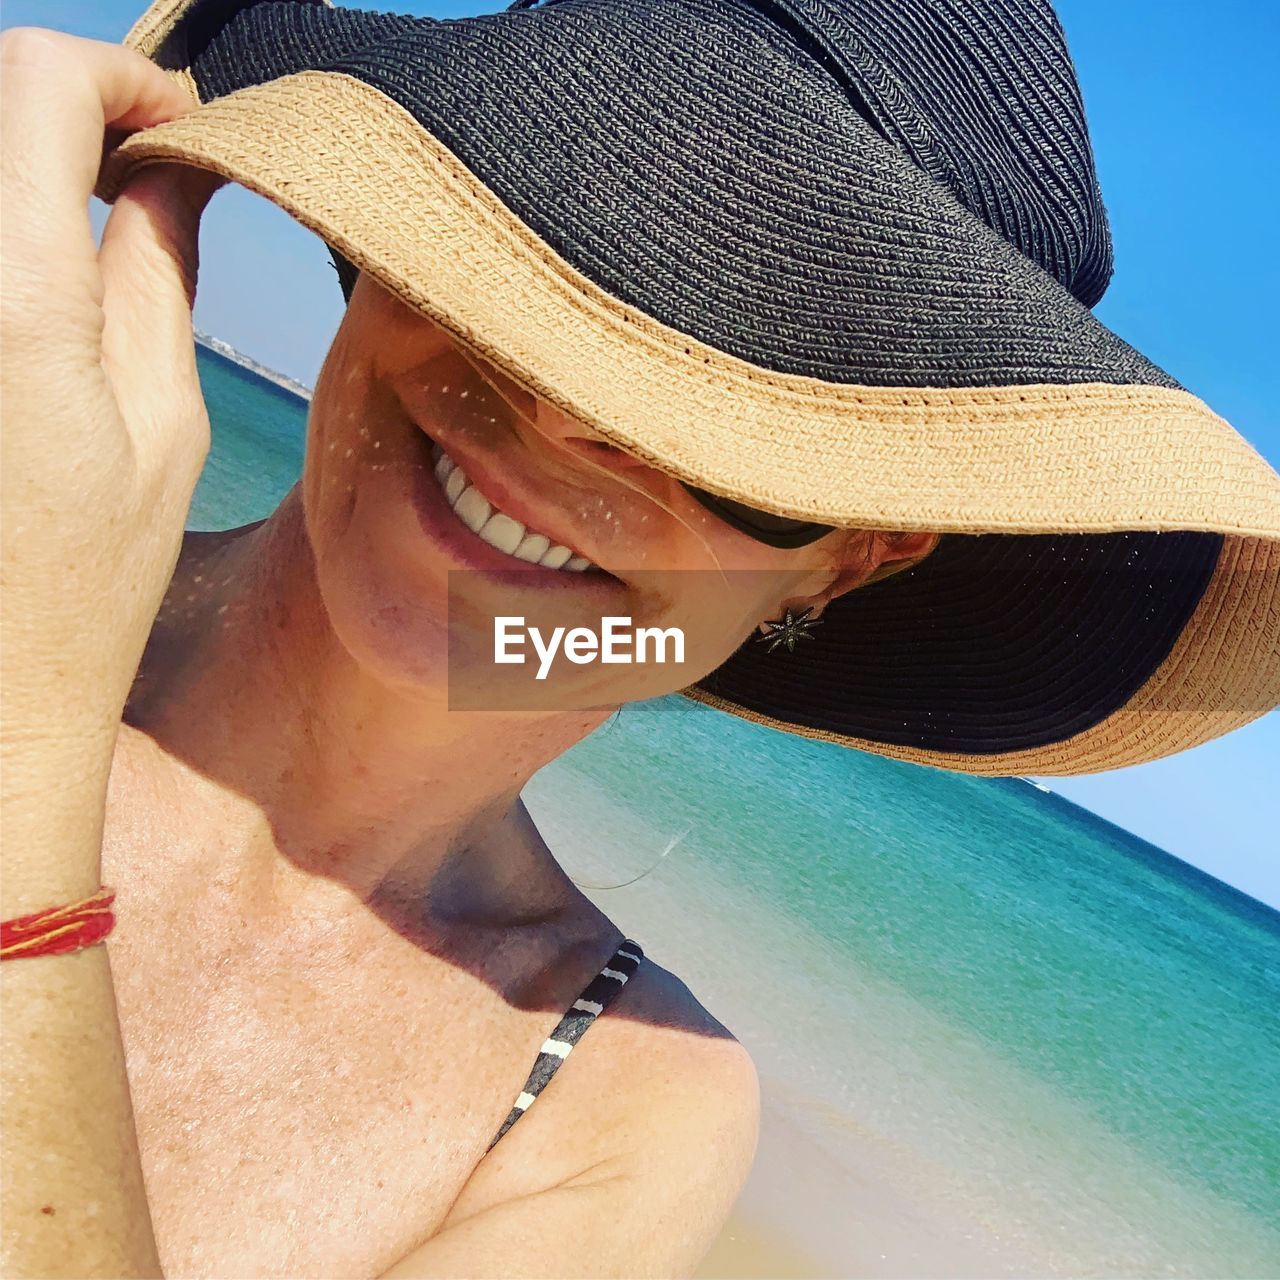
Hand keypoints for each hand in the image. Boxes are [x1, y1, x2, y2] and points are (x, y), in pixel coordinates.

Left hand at [1, 29, 217, 897]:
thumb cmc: (86, 585)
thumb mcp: (161, 427)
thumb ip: (155, 275)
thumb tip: (167, 176)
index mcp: (12, 300)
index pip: (36, 85)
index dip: (120, 80)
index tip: (177, 127)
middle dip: (65, 109)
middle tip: (143, 169)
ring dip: (20, 166)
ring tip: (90, 219)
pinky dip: (0, 228)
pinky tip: (34, 282)